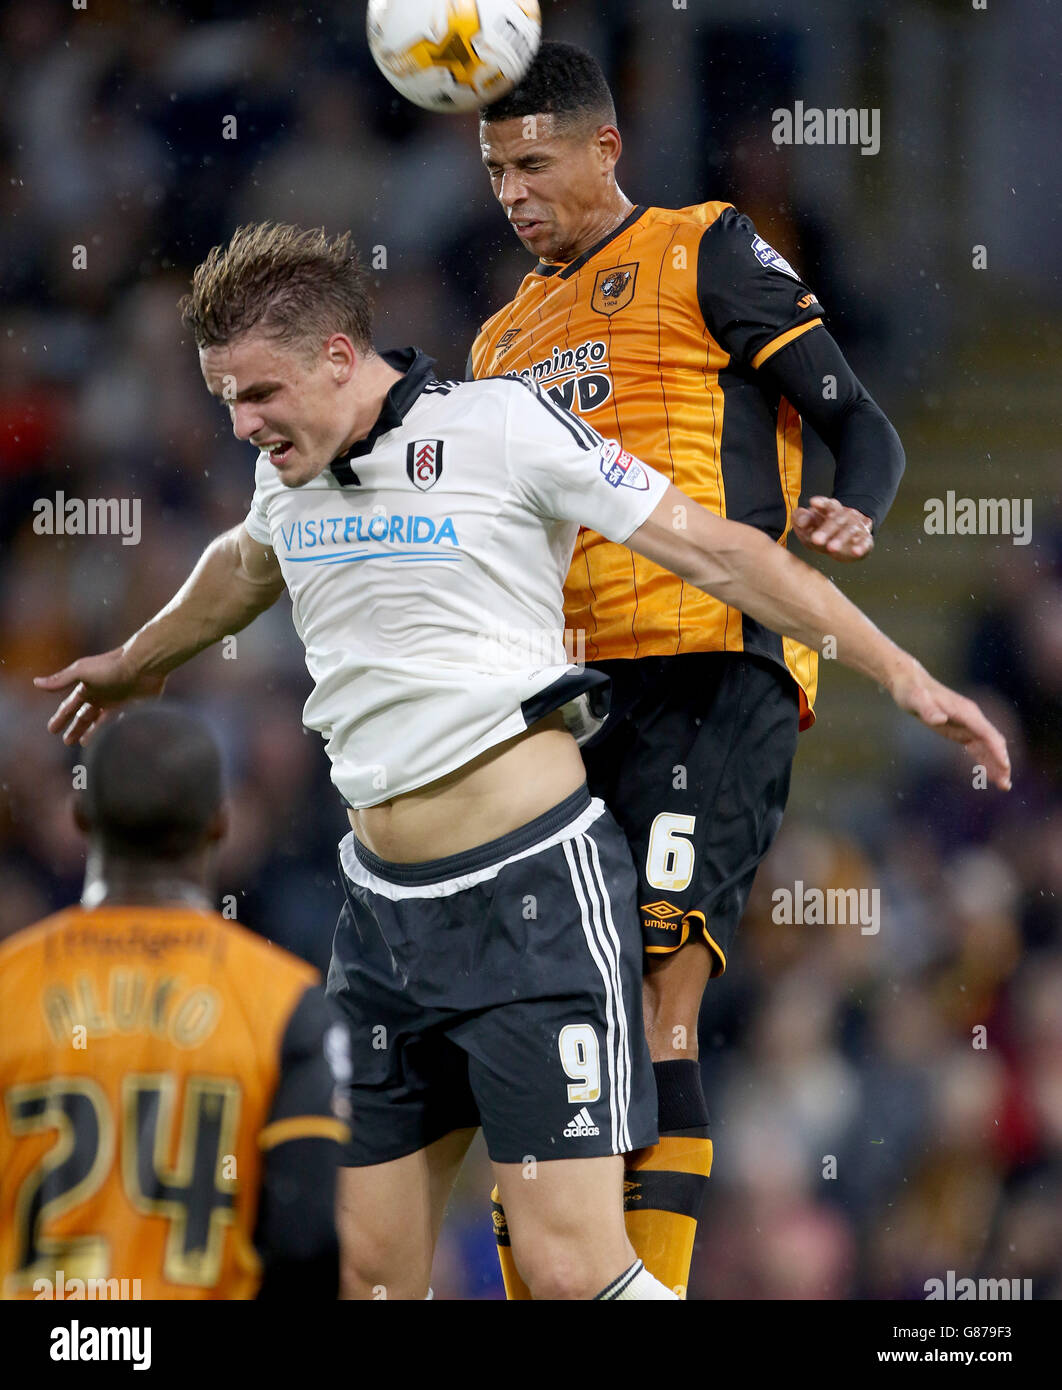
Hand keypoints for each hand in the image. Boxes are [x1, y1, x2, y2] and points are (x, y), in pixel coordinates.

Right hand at [34, 647, 166, 745]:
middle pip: (84, 716)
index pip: (69, 707)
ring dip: (92, 732)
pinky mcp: (134, 706)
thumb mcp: (82, 672)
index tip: (51, 730)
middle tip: (67, 742)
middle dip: (75, 728)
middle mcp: (101, 695)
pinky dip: (114, 730)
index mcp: (87, 688)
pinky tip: (110, 739)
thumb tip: (35, 683)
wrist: (144, 664)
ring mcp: (117, 701)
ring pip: (101, 721)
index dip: (60, 718)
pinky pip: (121, 722)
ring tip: (85, 743)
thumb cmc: (111, 667)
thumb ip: (61, 679)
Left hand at [792, 496, 873, 560]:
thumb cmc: (823, 528)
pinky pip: (866, 542)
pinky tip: (856, 551)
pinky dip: (862, 546)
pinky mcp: (865, 539)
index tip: (813, 503)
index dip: (821, 503)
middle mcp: (845, 516)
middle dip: (826, 530)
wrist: (848, 538)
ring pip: (850, 531)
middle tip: (815, 540)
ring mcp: (856, 527)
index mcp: (831, 509)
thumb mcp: (809, 522)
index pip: (827, 504)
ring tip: (831, 548)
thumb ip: (800, 518)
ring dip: (841, 539)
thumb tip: (800, 522)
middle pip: (837, 520)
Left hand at [889, 661, 1010, 789]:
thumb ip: (927, 710)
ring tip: (1003, 785)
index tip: (1004, 766)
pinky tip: (988, 775)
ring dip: (996, 765)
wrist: (908, 683)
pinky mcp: (960, 730)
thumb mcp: (915, 699)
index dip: (996, 750)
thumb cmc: (911, 691)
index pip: (987, 734)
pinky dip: (985, 761)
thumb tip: (939, 719)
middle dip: (1001, 762)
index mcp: (965, 712)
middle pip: (993, 742)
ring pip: (988, 747)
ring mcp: (968, 724)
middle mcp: (971, 718)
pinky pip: (978, 748)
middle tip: (1005, 784)